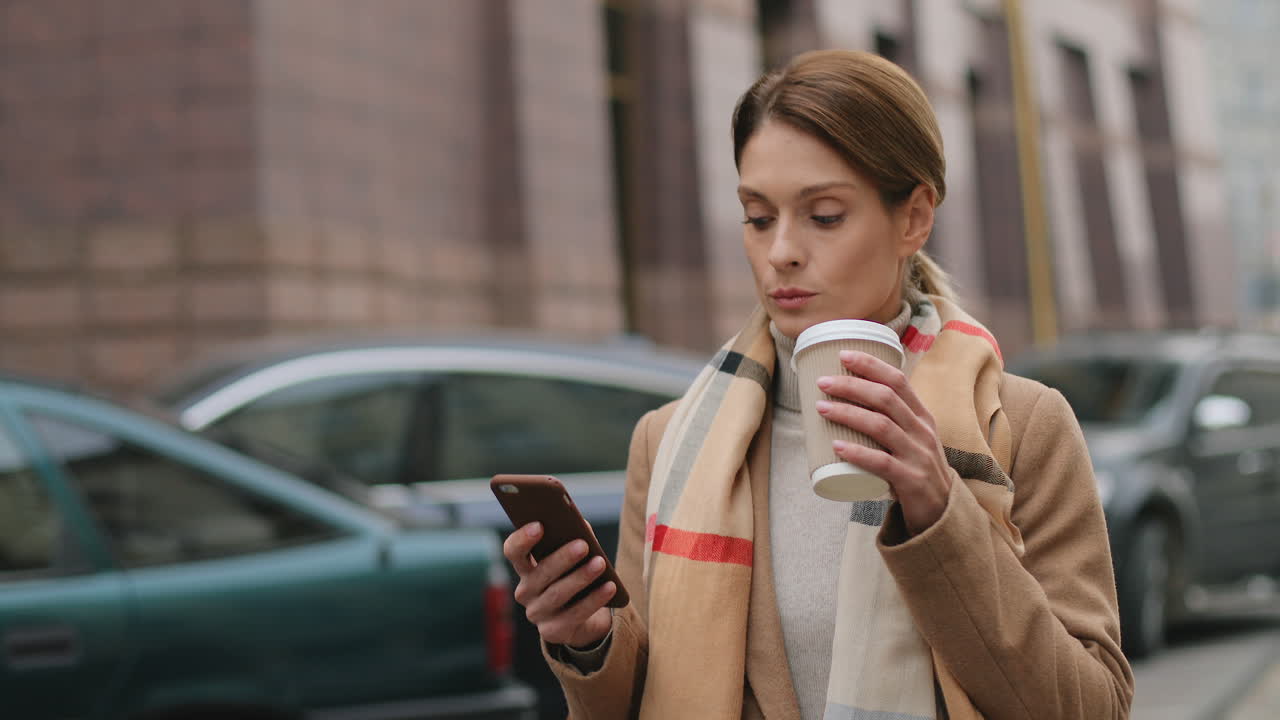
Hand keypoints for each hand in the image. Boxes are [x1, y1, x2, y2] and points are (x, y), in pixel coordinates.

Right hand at [502, 522, 615, 647]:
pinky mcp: (552, 631)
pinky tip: (609, 587)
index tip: (539, 525)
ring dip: (581, 577)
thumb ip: (573, 539)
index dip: (522, 539)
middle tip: (583, 545)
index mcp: (525, 568)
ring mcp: (537, 613)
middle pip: (540, 573)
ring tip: (600, 563)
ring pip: (558, 594)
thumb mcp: (572, 558)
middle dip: (562, 558)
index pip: (513, 551)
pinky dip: (594, 599)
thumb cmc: (574, 577)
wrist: (581, 618)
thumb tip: (581, 526)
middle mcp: (525, 591)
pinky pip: (575, 614)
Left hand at [814, 350, 953, 534]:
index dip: (871, 365)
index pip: (898, 381)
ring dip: (848, 413)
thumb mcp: (910, 438)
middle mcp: (922, 431)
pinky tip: (837, 446)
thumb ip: (888, 419)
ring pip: (881, 426)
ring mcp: (918, 456)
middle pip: (886, 399)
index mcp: (921, 416)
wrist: (941, 511)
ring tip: (821, 407)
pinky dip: (858, 453)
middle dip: (852, 386)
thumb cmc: (915, 468)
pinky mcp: (912, 481)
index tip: (843, 355)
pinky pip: (882, 463)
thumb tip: (845, 397)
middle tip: (823, 382)